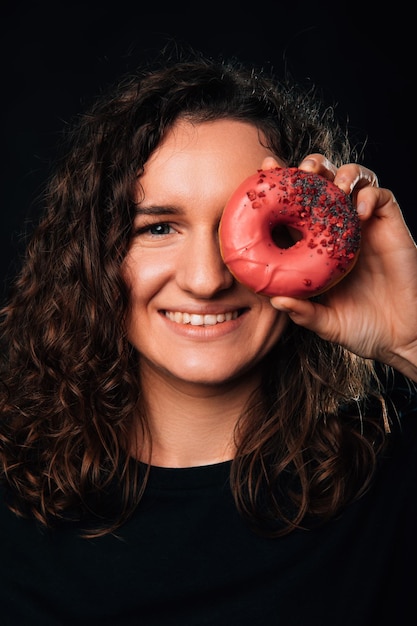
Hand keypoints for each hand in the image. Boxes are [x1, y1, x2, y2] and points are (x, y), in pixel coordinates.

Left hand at [266, 154, 416, 380]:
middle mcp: (338, 229)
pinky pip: (382, 196)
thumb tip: (275, 301)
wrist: (401, 336)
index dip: (280, 185)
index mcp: (316, 246)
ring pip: (354, 180)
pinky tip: (359, 209)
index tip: (264, 171)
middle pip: (323, 183)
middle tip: (300, 170)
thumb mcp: (326, 323)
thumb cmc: (361, 328)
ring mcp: (365, 225)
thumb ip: (303, 312)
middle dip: (310, 168)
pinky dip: (369, 195)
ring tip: (334, 185)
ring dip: (342, 174)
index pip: (294, 207)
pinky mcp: (390, 226)